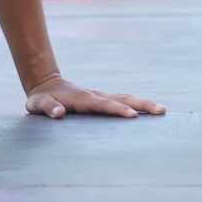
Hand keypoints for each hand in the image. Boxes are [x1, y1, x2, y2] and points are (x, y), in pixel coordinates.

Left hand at [24, 74, 163, 118]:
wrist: (47, 85)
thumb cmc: (42, 99)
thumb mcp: (38, 104)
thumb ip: (48, 108)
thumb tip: (60, 113)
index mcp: (83, 99)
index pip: (103, 105)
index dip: (116, 110)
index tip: (132, 116)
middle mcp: (96, 96)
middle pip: (122, 99)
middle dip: (141, 104)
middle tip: (160, 111)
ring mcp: (102, 97)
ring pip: (126, 99)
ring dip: (144, 104)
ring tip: (162, 111)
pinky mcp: (104, 100)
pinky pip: (124, 102)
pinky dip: (138, 106)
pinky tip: (151, 113)